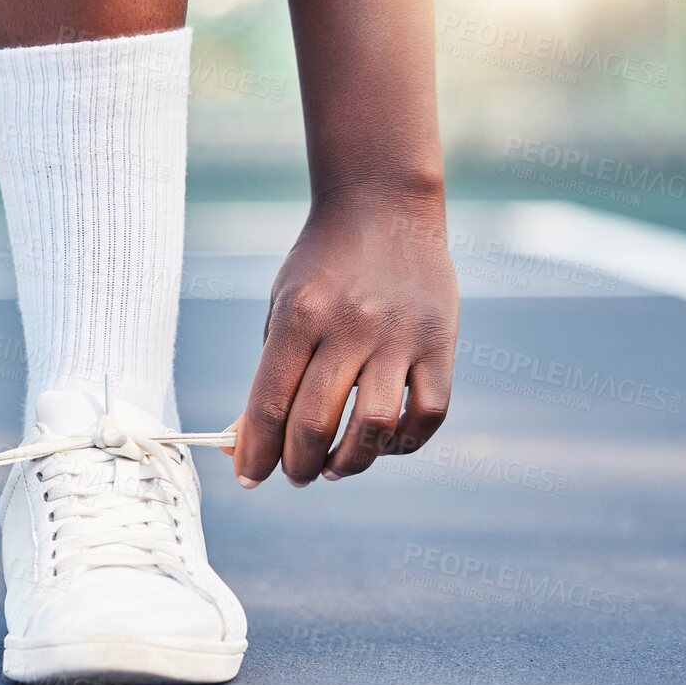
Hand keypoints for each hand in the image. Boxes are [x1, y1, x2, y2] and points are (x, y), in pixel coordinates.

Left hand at [227, 201, 458, 486]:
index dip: (256, 452)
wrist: (383, 207)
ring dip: (350, 463)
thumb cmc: (320, 268)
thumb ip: (268, 376)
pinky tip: (384, 444)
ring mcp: (401, 335)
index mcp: (299, 316)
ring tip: (333, 468)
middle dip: (297, 464)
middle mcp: (350, 326)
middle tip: (295, 474)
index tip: (248, 477)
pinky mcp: (442, 342)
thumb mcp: (281, 311)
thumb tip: (243, 445)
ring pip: (375, 427)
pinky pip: (429, 412)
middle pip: (316, 423)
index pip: (270, 404)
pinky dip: (405, 443)